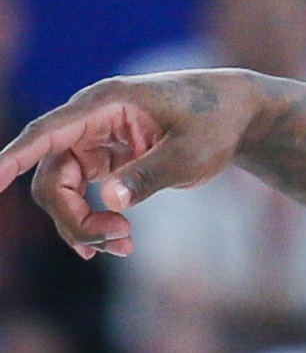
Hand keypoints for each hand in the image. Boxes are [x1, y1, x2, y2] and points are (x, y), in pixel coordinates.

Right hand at [0, 72, 257, 257]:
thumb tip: (108, 200)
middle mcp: (90, 121)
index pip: (46, 133)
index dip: (13, 157)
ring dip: (84, 225)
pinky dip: (95, 221)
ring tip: (125, 247)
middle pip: (51, 176)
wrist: (236, 113)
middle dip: (74, 217)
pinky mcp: (105, 160)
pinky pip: (82, 195)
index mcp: (105, 105)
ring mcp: (94, 141)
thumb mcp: (191, 153)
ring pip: (62, 191)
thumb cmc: (214, 123)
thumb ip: (150, 176)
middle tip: (120, 242)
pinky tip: (118, 244)